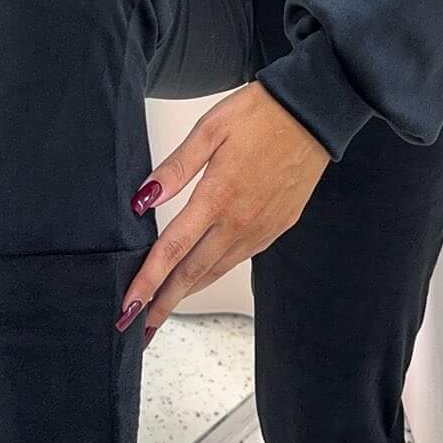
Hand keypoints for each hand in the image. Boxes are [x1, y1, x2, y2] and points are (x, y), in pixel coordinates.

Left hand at [116, 83, 329, 337]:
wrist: (314, 113)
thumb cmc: (260, 114)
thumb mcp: (210, 129)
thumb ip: (175, 168)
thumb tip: (142, 199)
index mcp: (218, 197)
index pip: (172, 250)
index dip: (147, 282)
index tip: (127, 309)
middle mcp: (240, 222)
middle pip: (192, 273)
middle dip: (162, 303)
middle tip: (138, 329)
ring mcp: (262, 228)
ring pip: (216, 270)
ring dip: (187, 293)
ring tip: (163, 309)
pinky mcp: (278, 226)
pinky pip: (239, 257)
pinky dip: (214, 273)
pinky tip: (201, 276)